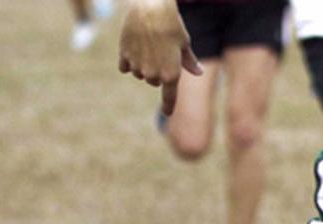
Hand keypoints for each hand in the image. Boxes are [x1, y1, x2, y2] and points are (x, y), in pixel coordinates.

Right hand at [118, 0, 202, 115]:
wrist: (150, 8)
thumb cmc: (171, 25)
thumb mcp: (184, 43)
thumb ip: (189, 61)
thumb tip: (199, 72)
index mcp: (171, 74)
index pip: (169, 97)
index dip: (168, 106)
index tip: (167, 113)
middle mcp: (153, 74)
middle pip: (154, 82)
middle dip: (157, 72)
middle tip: (160, 52)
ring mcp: (137, 67)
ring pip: (140, 74)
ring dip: (143, 66)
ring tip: (148, 46)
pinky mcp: (124, 56)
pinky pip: (126, 67)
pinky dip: (129, 61)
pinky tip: (133, 48)